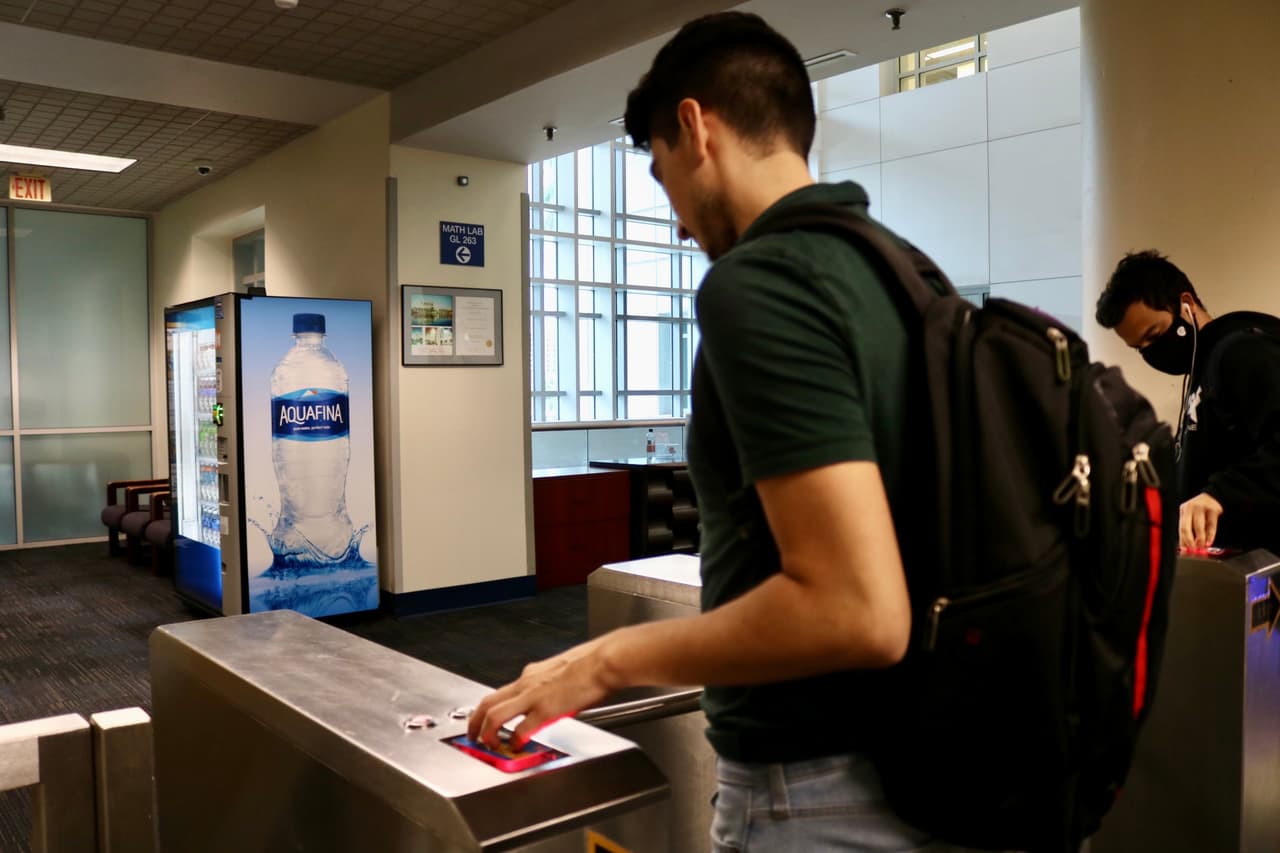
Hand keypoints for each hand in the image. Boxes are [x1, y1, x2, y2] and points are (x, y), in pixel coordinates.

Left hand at [467, 636, 618, 748]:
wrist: (604, 661)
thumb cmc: (592, 664)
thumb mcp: (562, 673)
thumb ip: (551, 687)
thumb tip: (554, 700)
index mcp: (531, 674)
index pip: (501, 693)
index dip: (490, 710)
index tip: (488, 721)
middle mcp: (526, 682)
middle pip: (487, 702)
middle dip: (474, 722)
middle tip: (473, 735)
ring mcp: (533, 696)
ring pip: (494, 714)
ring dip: (487, 733)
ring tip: (489, 745)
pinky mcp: (545, 709)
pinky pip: (520, 729)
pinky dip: (514, 741)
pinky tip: (517, 747)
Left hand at [1179, 492, 1223, 550]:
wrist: (1214, 496)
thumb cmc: (1201, 509)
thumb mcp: (1192, 515)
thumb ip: (1190, 529)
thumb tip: (1187, 546)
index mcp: (1183, 510)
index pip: (1181, 528)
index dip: (1183, 540)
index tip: (1185, 550)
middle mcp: (1190, 508)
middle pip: (1186, 527)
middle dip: (1189, 540)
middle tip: (1193, 549)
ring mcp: (1201, 508)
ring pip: (1199, 527)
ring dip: (1200, 539)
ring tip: (1202, 547)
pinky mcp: (1213, 509)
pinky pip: (1211, 525)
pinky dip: (1210, 535)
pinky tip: (1209, 542)